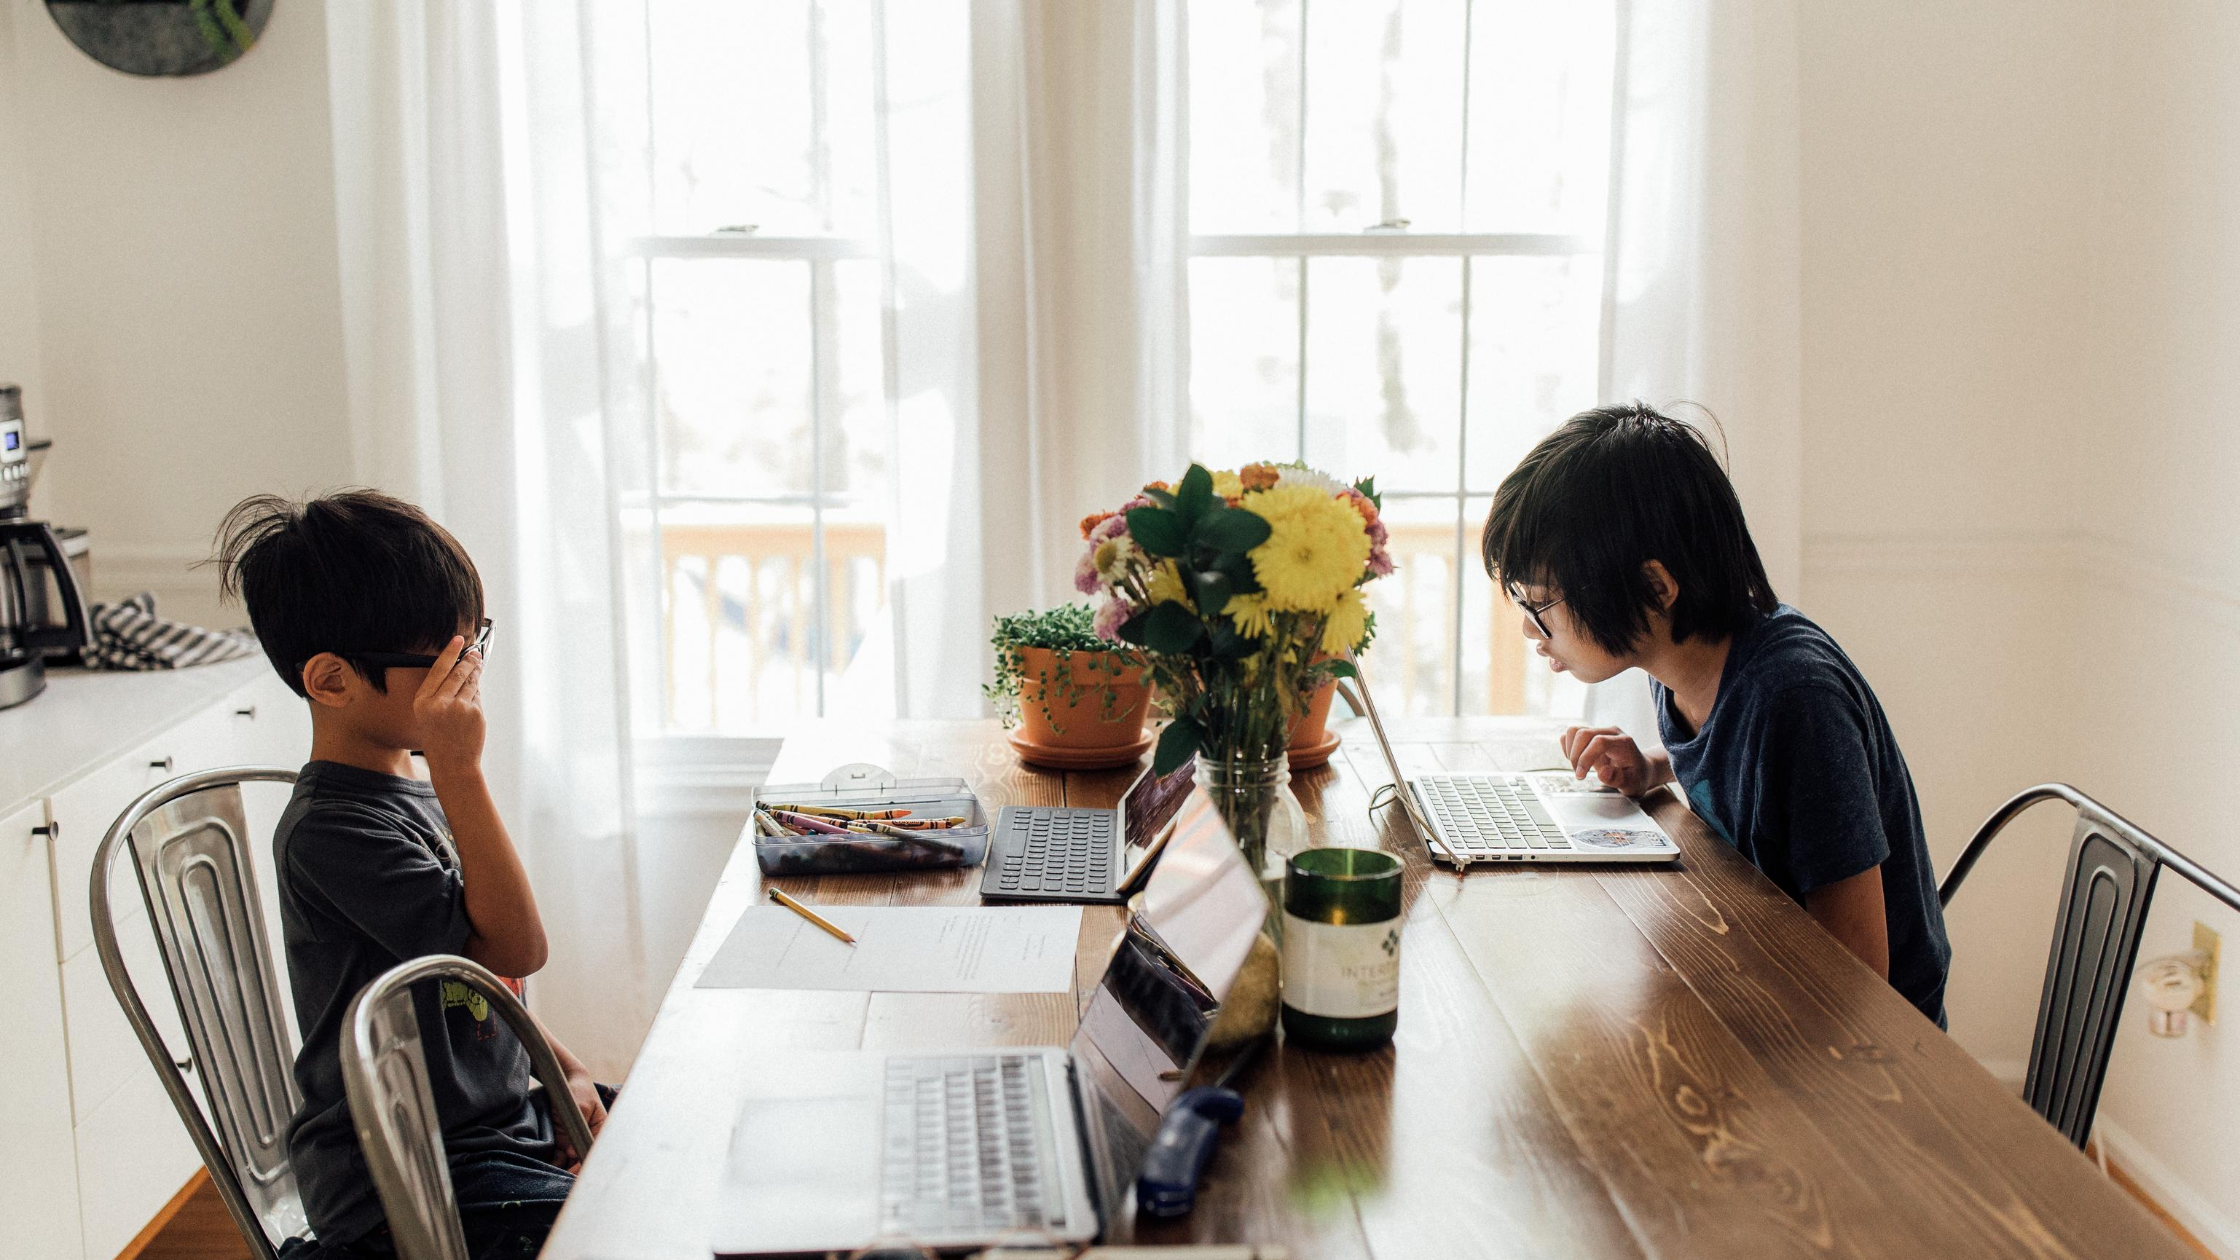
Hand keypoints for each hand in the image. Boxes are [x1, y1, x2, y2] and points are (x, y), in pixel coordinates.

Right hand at [413, 635, 485, 777]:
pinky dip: (477, 697)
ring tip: (478, 666)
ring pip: (471, 683)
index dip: (449, 652)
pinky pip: (478, 697)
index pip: (438, 669)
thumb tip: (461, 670)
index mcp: (422, 702)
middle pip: (457, 672)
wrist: (453, 764)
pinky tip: (473, 702)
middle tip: (475, 653)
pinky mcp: (475, 713)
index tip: (458, 640)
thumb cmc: (440, 740)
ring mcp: (458, 707)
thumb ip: (440, 694)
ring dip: (476, 673)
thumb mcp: (429, 715)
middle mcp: (439, 703)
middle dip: (468, 660)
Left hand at [554, 1068, 607, 1171]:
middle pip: (583, 1159)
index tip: (574, 1173)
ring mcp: (574, 1139)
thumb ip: (577, 1129)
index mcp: (600, 1130)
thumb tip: (573, 1153)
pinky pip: (560, 1155)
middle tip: (562, 1179)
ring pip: (571, 1161)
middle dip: (574, 1171)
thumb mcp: (581, 1106)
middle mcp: (588, 1138)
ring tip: (554, 1177)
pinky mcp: (562, 1139)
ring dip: (564, 1169)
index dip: (585, 1164)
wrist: (564, 1080)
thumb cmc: (578, 1091)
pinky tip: (549, 1169)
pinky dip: (555, 1163)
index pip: (594, 1152)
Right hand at [1559, 725, 1662, 795]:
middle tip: (1579, 774)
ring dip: (1570, 751)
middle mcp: (1611, 732)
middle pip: (1583, 733)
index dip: (1585, 758)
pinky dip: (1568, 747)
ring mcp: (1600, 731)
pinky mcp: (1591, 734)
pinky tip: (1577, 760)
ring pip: (1574, 731)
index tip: (1581, 775)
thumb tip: (1603, 772)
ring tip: (1577, 766)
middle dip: (1575, 756)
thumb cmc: (1636, 777)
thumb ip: (1618, 779)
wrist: (1639, 769)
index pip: (1599, 742)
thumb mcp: (1632, 784)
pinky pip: (1571, 734)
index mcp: (1623, 742)